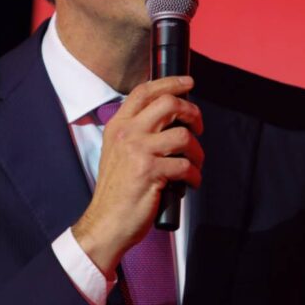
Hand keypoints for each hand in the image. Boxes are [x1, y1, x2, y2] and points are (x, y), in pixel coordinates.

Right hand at [72, 75, 203, 276]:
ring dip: (198, 151)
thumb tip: (171, 120)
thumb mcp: (117, 152)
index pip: (144, 91)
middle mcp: (127, 133)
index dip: (170, 82)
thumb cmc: (117, 190)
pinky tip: (190, 183)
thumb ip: (136, 133)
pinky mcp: (150, 172)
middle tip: (198, 127)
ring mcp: (138, 152)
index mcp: (118, 126)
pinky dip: (195, 175)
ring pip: (183, 135)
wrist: (106, 222)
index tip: (188, 83)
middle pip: (169, 103)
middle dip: (192, 112)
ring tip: (195, 164)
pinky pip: (185, 165)